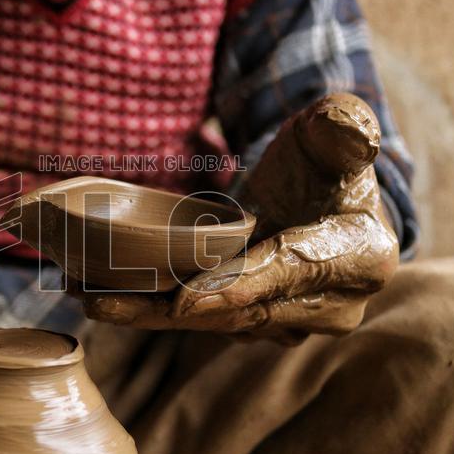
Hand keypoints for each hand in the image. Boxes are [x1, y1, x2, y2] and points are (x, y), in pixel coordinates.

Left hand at [78, 94, 398, 340]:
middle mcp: (332, 306)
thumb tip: (349, 129)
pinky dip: (155, 311)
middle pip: (243, 309)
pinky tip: (106, 298)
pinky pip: (202, 321)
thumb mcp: (336, 132)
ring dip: (152, 314)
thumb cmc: (326, 161)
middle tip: (107, 302)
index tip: (186, 300)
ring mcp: (293, 322)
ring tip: (92, 299)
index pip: (293, 269)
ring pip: (214, 322)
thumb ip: (343, 127)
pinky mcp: (257, 325)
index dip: (241, 284)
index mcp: (361, 257)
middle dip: (174, 309)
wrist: (319, 199)